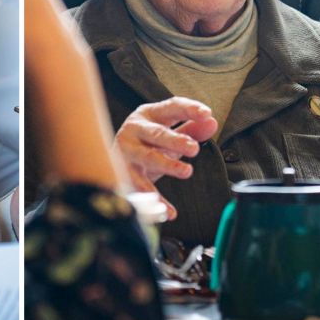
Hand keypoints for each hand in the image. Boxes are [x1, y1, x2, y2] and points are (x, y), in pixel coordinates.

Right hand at [116, 97, 216, 214]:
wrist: (107, 160)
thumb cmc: (145, 143)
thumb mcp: (168, 134)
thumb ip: (191, 129)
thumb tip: (212, 123)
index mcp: (149, 115)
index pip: (171, 107)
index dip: (189, 109)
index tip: (206, 113)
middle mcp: (134, 130)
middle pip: (156, 133)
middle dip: (175, 140)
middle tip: (193, 148)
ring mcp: (126, 152)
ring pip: (147, 158)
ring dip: (167, 165)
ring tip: (186, 171)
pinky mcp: (122, 174)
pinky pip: (141, 187)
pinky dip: (157, 200)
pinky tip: (170, 211)